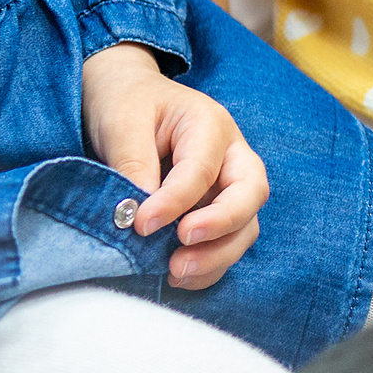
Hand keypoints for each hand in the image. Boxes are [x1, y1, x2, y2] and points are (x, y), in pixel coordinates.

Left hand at [80, 44, 268, 289]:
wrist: (126, 96)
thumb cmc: (127, 104)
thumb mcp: (122, 124)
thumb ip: (133, 165)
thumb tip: (138, 215)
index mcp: (209, 124)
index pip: (201, 170)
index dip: (173, 202)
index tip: (139, 225)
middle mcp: (231, 155)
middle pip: (250, 194)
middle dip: (221, 226)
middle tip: (181, 247)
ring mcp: (227, 184)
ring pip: (246, 225)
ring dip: (218, 254)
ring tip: (175, 272)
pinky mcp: (215, 209)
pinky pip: (227, 243)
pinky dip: (209, 265)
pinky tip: (176, 277)